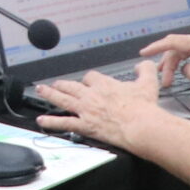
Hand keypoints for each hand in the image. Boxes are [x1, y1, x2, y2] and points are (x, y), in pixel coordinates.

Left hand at [34, 63, 166, 149]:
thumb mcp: (148, 82)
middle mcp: (92, 95)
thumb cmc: (144, 108)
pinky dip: (51, 122)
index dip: (88, 79)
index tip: (88, 82)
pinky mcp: (84, 125)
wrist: (140, 125)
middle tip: (56, 84)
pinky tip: (42, 120)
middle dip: (63, 84)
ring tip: (41, 91)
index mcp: (105, 84)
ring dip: (50, 94)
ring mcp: (86, 110)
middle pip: (72, 86)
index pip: (91, 77)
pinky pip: (64, 122)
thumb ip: (145, 69)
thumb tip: (142, 64)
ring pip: (63, 99)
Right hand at [141, 30, 189, 89]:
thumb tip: (185, 69)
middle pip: (178, 48)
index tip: (145, 52)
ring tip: (171, 78)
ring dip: (176, 64)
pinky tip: (186, 71)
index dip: (157, 46)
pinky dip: (186, 61)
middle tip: (164, 80)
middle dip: (168, 63)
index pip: (174, 42)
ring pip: (186, 50)